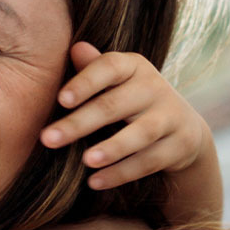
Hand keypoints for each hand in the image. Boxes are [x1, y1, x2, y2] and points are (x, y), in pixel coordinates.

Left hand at [41, 43, 212, 190]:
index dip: (85, 82)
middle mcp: (155, 87)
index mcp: (133, 66)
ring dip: (111, 148)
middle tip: (47, 139)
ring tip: (85, 161)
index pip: (108, 67)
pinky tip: (95, 182)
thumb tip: (75, 47)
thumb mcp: (114, 82)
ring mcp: (171, 116)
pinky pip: (149, 161)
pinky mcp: (181, 144)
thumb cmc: (129, 99)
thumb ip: (92, 69)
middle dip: (79, 123)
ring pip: (139, 134)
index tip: (61, 100)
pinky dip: (121, 173)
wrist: (181, 127)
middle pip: (114, 105)